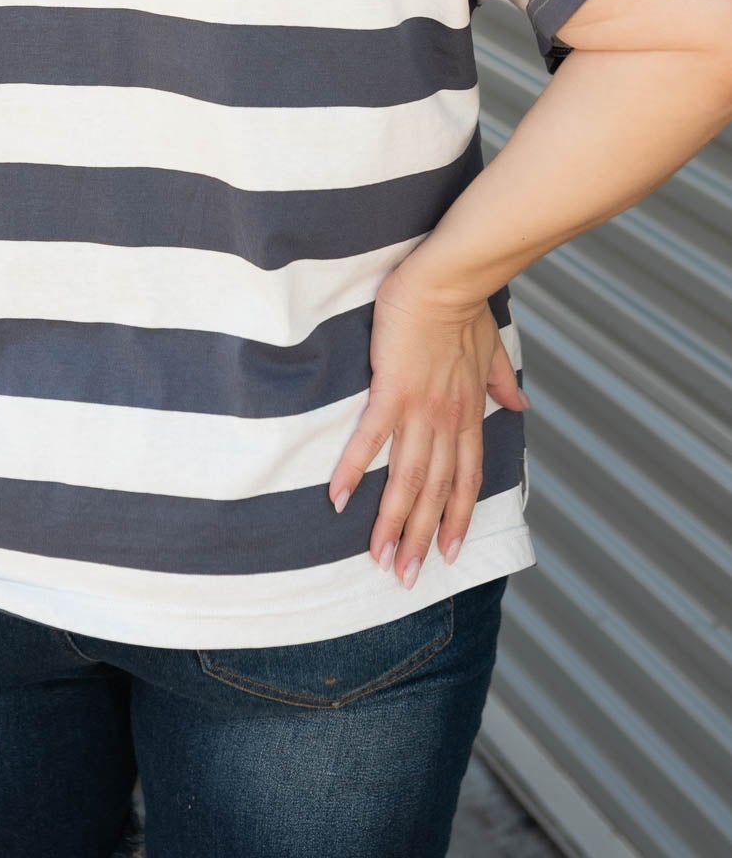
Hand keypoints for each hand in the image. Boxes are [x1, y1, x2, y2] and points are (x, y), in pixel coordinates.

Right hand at [326, 263, 527, 588]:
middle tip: (405, 578)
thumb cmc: (465, 309)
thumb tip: (521, 404)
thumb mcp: (492, 350)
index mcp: (468, 413)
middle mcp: (447, 421)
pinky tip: (338, 497)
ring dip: (392, 521)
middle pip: (434, 492)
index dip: (455, 519)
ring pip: (408, 478)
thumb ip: (503, 382)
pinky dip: (356, 470)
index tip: (446, 554)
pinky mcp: (391, 390)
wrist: (447, 280)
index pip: (464, 479)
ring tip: (378, 557)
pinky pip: (372, 438)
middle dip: (420, 538)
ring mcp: (420, 409)